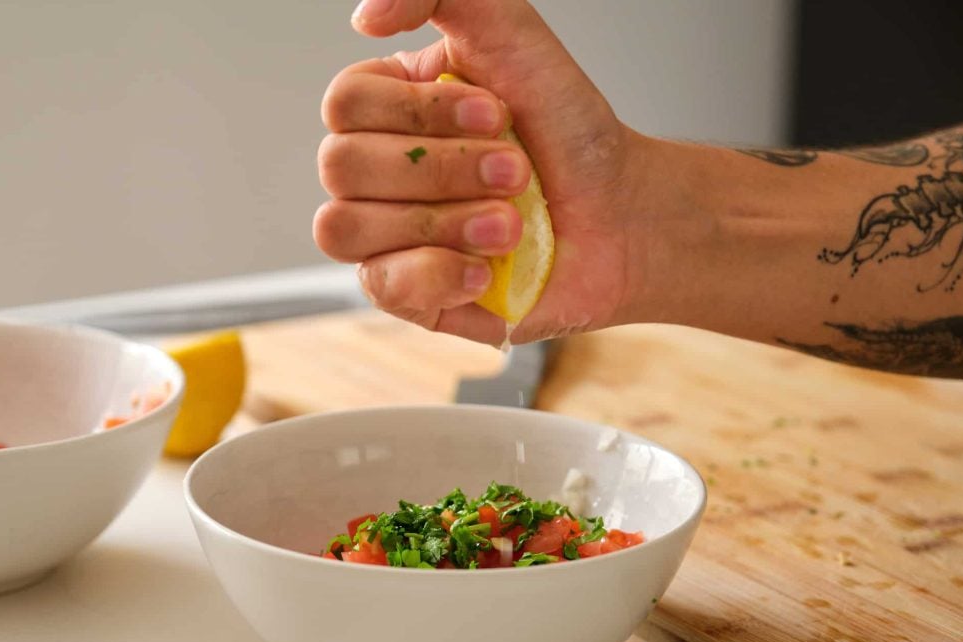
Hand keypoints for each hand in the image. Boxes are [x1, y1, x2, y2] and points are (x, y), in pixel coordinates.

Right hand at [315, 0, 662, 344]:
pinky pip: (380, 287)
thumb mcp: (511, 32)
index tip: (497, 114)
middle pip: (341, 168)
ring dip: (443, 223)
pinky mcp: (409, 293)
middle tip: (516, 173)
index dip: (420, 114)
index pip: (345, 105)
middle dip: (445, 169)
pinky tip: (486, 268)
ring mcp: (387, 236)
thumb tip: (364, 15)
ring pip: (345, 229)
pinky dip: (440, 274)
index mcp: (389, 109)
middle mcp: (378, 172)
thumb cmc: (568, 131)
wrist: (621, 215)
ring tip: (509, 226)